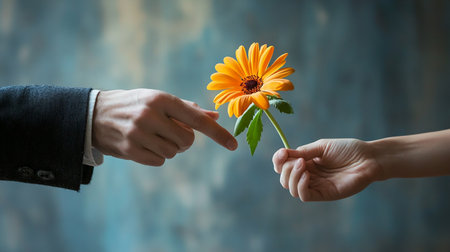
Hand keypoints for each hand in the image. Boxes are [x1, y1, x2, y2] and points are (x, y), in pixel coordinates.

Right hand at [92, 89, 237, 165]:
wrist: (95, 114)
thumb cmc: (135, 104)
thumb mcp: (159, 99)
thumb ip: (188, 109)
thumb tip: (215, 115)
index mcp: (161, 99)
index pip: (197, 119)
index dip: (218, 133)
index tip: (234, 145)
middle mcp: (150, 115)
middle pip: (187, 141)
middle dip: (183, 140)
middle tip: (169, 132)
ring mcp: (138, 134)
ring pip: (173, 152)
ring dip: (169, 148)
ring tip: (152, 136)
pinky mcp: (130, 150)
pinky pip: (159, 161)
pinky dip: (157, 156)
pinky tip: (143, 144)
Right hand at [272, 139, 380, 200]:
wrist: (369, 158)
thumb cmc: (348, 150)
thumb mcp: (322, 147)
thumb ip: (303, 152)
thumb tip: (284, 155)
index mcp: (306, 162)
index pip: (283, 166)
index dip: (278, 161)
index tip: (282, 153)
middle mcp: (309, 175)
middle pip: (284, 179)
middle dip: (285, 169)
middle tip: (298, 160)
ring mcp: (316, 185)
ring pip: (292, 188)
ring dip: (292, 176)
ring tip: (303, 165)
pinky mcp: (324, 194)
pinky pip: (304, 195)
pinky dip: (300, 185)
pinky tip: (306, 175)